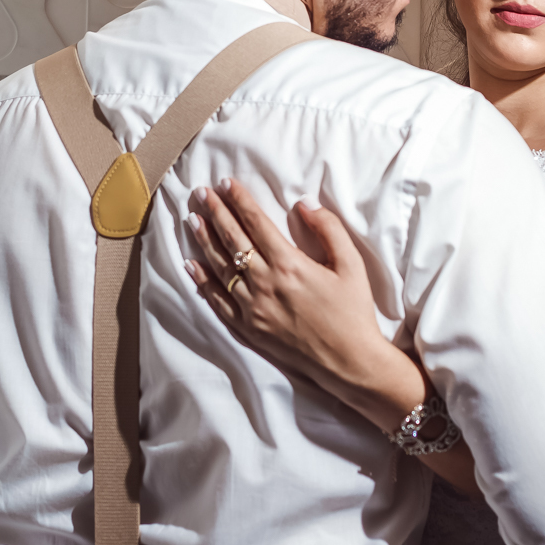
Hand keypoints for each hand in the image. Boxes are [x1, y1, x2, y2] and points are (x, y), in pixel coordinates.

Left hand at [186, 181, 481, 498]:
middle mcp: (265, 283)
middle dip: (215, 213)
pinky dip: (202, 282)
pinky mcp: (248, 328)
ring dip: (204, 241)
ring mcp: (252, 308)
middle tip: (200, 193)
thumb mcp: (351, 265)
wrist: (348, 361)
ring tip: (192, 220)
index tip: (225, 183)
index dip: (239, 200)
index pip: (256, 223)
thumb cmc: (353, 312)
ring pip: (220, 267)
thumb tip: (303, 205)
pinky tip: (192, 265)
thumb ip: (328, 230)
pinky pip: (217, 301)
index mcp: (289, 264)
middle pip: (233, 240)